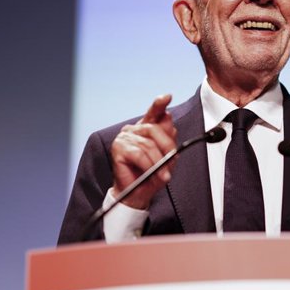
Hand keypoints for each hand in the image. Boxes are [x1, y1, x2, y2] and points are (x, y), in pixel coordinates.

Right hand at [110, 94, 177, 208]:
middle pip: (154, 129)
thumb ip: (168, 139)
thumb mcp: (166, 157)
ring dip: (158, 162)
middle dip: (167, 146)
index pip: (154, 112)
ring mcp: (124, 137)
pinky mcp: (117, 148)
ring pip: (148, 145)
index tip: (167, 96)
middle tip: (172, 161)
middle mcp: (133, 129)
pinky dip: (148, 165)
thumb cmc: (151, 174)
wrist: (138, 192)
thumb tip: (170, 121)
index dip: (159, 104)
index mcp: (146, 128)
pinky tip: (152, 173)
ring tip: (163, 174)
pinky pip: (138, 154)